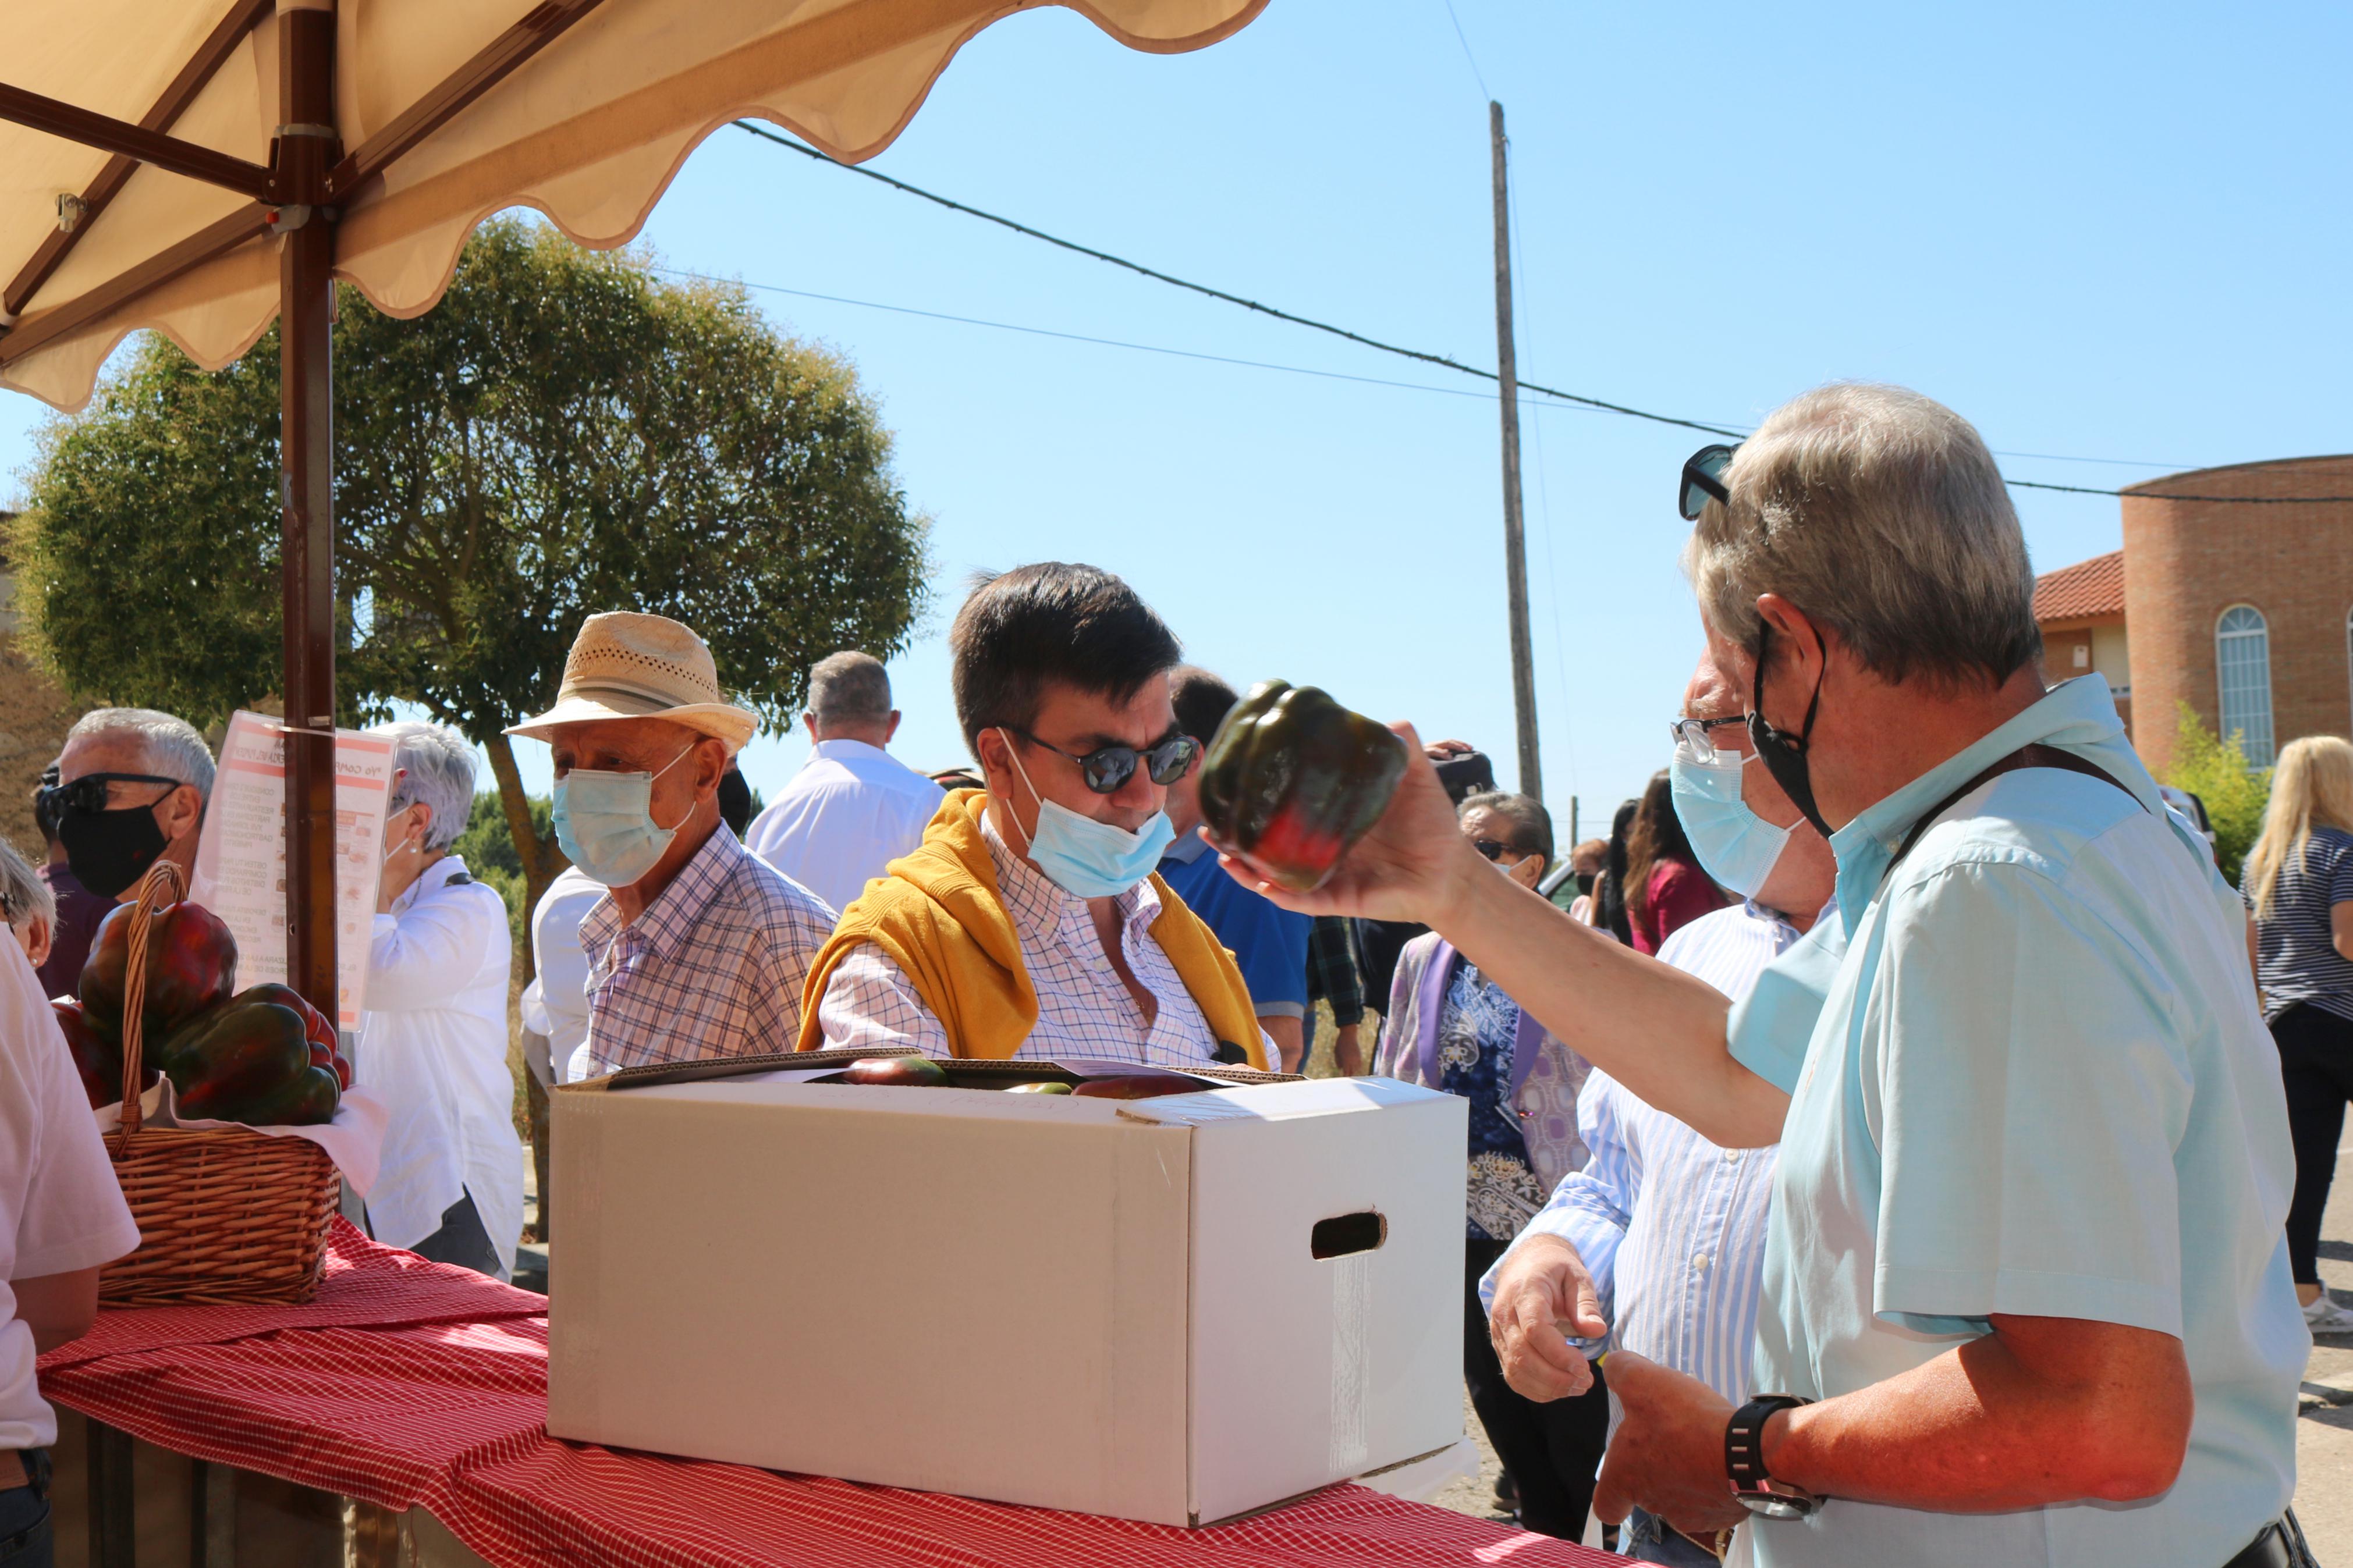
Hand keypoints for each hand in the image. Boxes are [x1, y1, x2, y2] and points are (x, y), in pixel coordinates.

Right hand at [1218, 723, 1485, 926]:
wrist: (1449, 871)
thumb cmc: (1430, 823)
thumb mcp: (1414, 776)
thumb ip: (1401, 746)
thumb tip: (1385, 719)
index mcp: (1325, 816)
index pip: (1281, 804)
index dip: (1253, 794)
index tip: (1229, 775)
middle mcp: (1316, 846)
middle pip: (1263, 842)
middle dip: (1232, 834)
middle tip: (1206, 819)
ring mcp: (1322, 874)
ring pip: (1270, 874)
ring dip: (1242, 866)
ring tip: (1220, 850)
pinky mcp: (1334, 899)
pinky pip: (1298, 899)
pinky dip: (1278, 893)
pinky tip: (1259, 881)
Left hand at [1332, 1022, 1363, 1076]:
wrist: (1348, 1035)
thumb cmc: (1340, 1044)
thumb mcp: (1336, 1053)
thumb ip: (1338, 1062)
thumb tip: (1341, 1069)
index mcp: (1346, 1061)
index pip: (1346, 1073)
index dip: (1344, 1077)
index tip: (1342, 1081)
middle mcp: (1353, 1061)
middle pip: (1352, 1073)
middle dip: (1349, 1076)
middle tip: (1345, 1079)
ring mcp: (1357, 1058)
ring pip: (1356, 1069)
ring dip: (1353, 1071)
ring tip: (1349, 1073)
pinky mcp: (1359, 1055)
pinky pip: (1359, 1064)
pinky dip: (1356, 1067)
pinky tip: (1353, 1067)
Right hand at [1486, 1232, 1606, 1399]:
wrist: (1525, 1264)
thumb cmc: (1554, 1269)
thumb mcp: (1577, 1275)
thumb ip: (1586, 1303)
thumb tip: (1596, 1330)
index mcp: (1524, 1292)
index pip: (1534, 1330)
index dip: (1559, 1355)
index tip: (1584, 1368)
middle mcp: (1505, 1314)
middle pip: (1522, 1356)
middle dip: (1556, 1377)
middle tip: (1585, 1382)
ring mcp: (1499, 1332)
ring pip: (1515, 1371)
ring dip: (1548, 1387)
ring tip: (1578, 1387)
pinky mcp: (1500, 1346)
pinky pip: (1512, 1376)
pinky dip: (1536, 1390)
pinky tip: (1560, 1389)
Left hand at [1590, 1350, 1746, 1535]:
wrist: (1744, 1452)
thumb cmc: (1684, 1422)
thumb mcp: (1642, 1382)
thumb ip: (1621, 1371)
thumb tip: (1613, 1367)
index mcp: (1626, 1479)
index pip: (1606, 1506)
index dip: (1610, 1494)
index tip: (1621, 1479)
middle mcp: (1653, 1504)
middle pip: (1645, 1492)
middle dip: (1653, 1468)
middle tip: (1669, 1438)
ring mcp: (1688, 1515)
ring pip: (1677, 1497)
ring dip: (1683, 1475)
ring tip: (1697, 1444)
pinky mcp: (1720, 1516)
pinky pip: (1709, 1501)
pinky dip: (1711, 1483)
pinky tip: (1719, 1459)